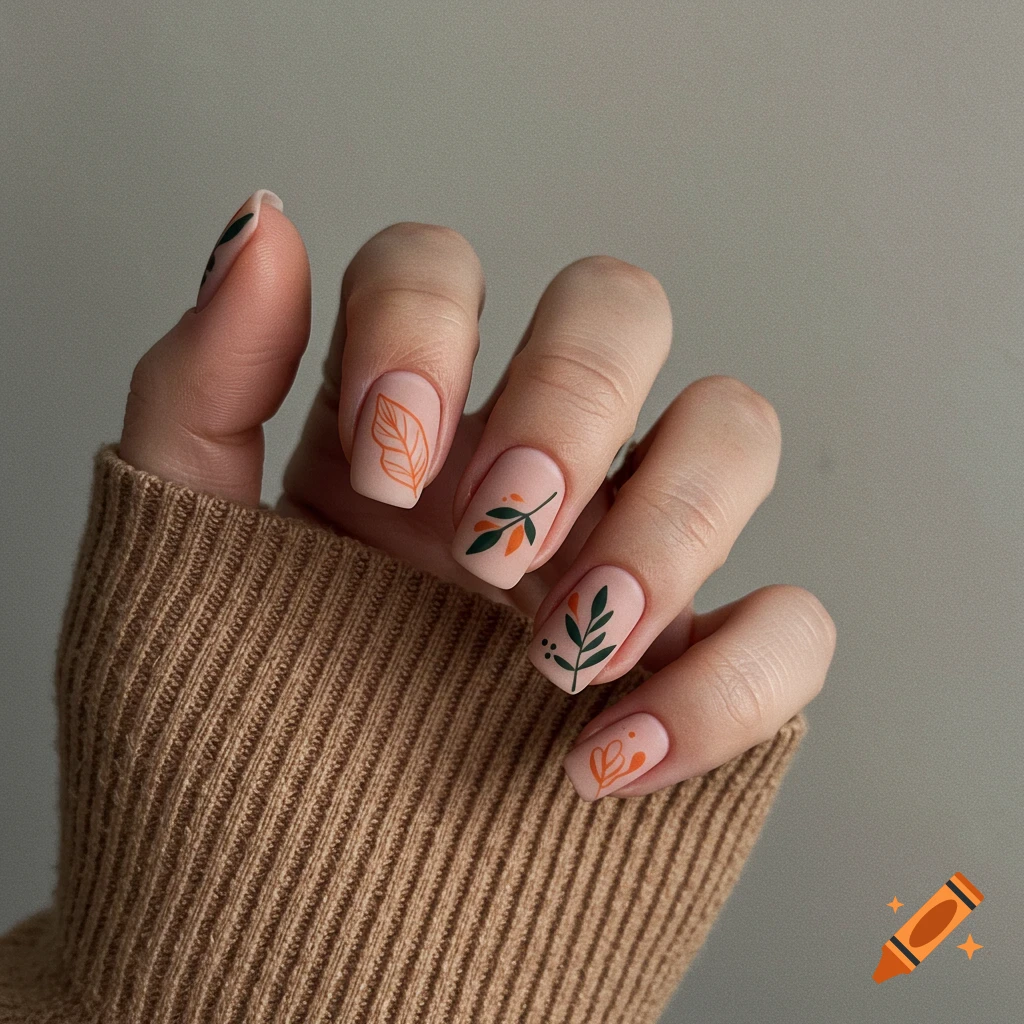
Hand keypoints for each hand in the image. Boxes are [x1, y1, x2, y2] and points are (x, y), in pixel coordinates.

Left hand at [120, 190, 834, 798]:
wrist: (281, 925)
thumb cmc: (221, 737)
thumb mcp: (175, 552)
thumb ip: (202, 385)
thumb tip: (261, 225)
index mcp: (402, 423)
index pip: (443, 266)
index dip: (427, 330)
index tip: (382, 471)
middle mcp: (526, 463)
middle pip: (620, 305)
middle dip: (571, 402)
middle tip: (491, 545)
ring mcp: (624, 555)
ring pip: (736, 427)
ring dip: (664, 526)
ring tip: (557, 649)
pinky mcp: (696, 668)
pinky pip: (793, 624)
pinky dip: (723, 685)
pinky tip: (605, 756)